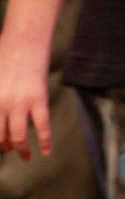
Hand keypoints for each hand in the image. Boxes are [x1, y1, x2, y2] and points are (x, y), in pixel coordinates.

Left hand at [0, 34, 51, 158]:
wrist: (24, 40)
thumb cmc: (5, 56)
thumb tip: (1, 112)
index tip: (0, 145)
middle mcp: (1, 104)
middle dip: (4, 147)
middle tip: (9, 150)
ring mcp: (19, 103)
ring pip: (18, 136)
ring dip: (21, 150)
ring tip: (25, 157)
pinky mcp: (38, 99)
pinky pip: (42, 126)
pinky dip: (45, 141)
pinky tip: (46, 151)